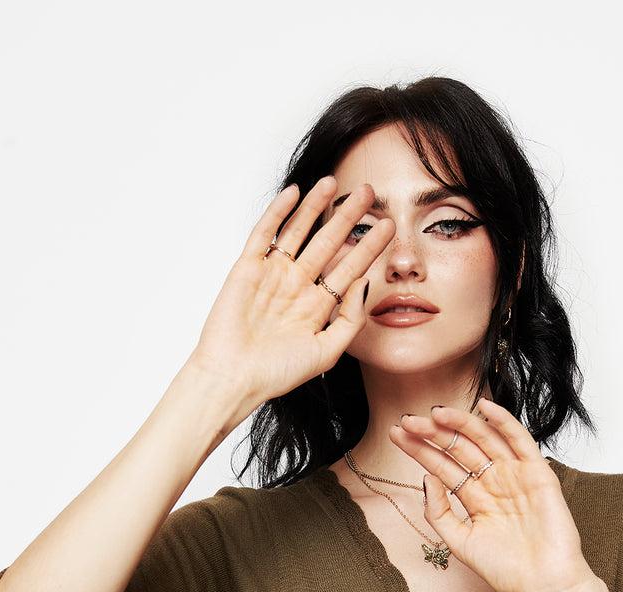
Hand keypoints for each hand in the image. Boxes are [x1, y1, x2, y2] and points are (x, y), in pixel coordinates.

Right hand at [188, 177, 395, 410]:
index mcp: (316, 306)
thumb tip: (366, 283)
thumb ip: (349, 320)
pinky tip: (295, 193)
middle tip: (369, 192)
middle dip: (348, 218)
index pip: (348, 268)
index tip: (388, 226)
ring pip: (298, 232)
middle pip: (327, 243)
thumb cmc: (277, 373)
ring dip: (315, 207)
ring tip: (334, 183)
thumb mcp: (326, 352)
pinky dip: (278, 213)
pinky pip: (265, 234)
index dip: (368, 247)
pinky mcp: (247, 268)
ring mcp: (272, 275)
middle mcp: (296, 286)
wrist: (234, 378)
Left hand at [389, 400, 598, 591]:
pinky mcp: (538, 474)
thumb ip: (439, 513)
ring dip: (461, 424)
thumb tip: (426, 478)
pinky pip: (520, 441)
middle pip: (459, 449)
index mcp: (475, 498)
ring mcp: (515, 476)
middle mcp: (493, 482)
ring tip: (435, 413)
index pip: (443, 466)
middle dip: (433, 434)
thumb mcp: (459, 542)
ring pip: (484, 440)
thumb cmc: (506, 570)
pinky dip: (504, 422)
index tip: (397, 435)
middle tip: (408, 421)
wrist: (543, 584)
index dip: (421, 449)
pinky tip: (483, 407)